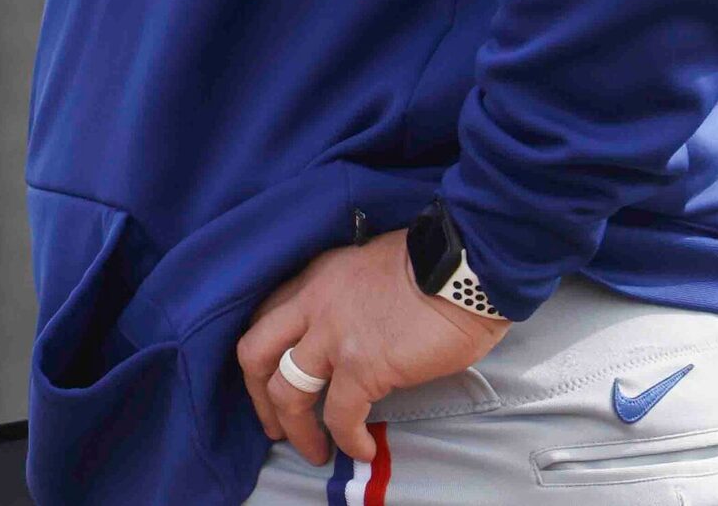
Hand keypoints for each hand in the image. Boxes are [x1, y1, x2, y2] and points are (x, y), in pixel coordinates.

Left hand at [235, 232, 508, 465]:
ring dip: (295, 429)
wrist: (462, 267)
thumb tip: (354, 329)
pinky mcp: (362, 366)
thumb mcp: (367, 268)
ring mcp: (332, 336)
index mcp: (313, 279)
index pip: (263, 319)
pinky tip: (362, 451)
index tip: (270, 379)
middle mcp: (311, 305)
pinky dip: (347, 440)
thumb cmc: (432, 264)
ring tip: (315, 453)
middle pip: (255, 354)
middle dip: (259, 397)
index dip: (261, 355)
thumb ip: (347, 297)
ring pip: (286, 392)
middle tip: (274, 426)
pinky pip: (339, 415)